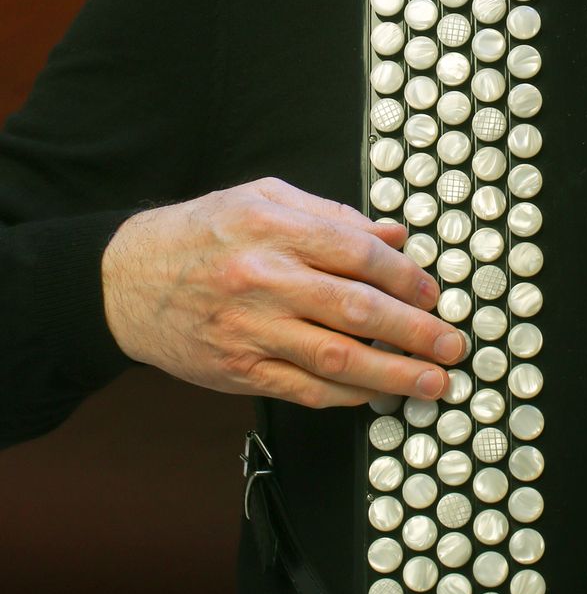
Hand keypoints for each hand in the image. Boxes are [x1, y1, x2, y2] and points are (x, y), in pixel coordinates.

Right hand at [100, 176, 463, 408]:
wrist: (126, 280)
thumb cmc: (203, 232)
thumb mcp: (263, 199)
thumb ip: (332, 215)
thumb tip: (396, 233)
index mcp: (275, 229)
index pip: (359, 253)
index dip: (406, 277)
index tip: (434, 293)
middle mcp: (264, 280)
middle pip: (357, 310)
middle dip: (415, 331)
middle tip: (453, 345)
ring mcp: (251, 330)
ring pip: (336, 358)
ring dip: (393, 374)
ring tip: (432, 381)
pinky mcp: (240, 370)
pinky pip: (305, 388)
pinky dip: (348, 393)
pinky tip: (377, 394)